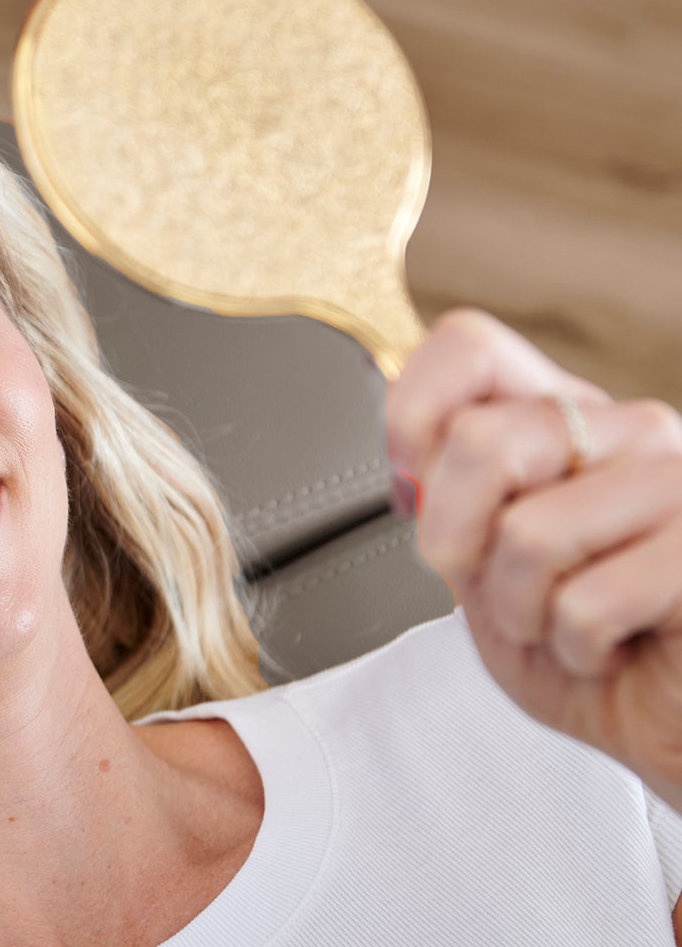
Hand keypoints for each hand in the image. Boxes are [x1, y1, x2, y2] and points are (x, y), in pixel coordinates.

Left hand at [387, 308, 681, 808]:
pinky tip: (614, 650)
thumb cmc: (578, 640)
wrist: (664, 722)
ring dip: (521, 611)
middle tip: (499, 587)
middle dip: (456, 540)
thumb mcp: (485, 561)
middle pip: (482, 440)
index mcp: (568, 417)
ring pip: (528, 532)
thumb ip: (446, 496)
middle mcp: (631, 429)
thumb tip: (412, 461)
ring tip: (566, 625)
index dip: (414, 414)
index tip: (413, 486)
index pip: (469, 347)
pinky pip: (586, 603)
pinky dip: (576, 650)